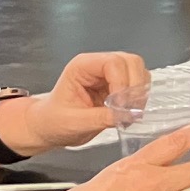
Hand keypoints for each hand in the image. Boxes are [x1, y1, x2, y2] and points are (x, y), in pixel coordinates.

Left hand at [3, 52, 149, 154]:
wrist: (49, 128)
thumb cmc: (53, 121)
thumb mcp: (75, 122)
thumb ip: (102, 117)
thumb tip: (128, 115)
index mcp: (82, 67)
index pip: (113, 62)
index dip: (122, 83)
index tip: (120, 106)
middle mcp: (99, 66)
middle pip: (131, 62)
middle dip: (134, 87)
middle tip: (128, 110)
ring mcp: (111, 74)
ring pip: (139, 72)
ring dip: (139, 94)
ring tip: (127, 113)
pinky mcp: (119, 85)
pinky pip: (139, 86)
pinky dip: (139, 99)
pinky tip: (127, 113)